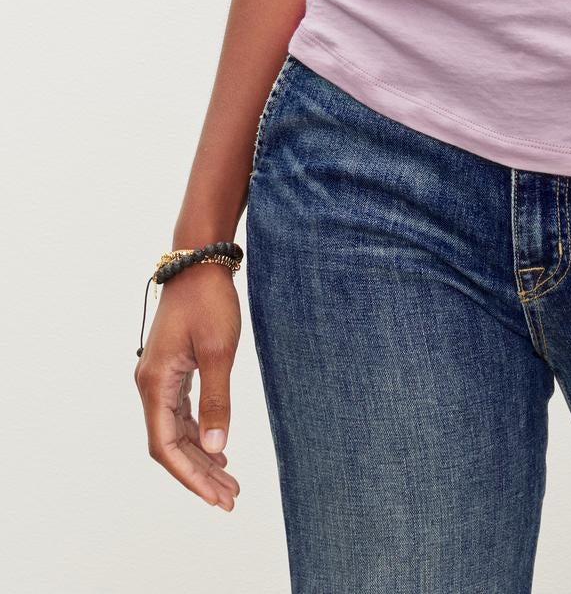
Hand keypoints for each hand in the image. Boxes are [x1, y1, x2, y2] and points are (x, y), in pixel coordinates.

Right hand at [133, 264, 243, 510]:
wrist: (200, 261)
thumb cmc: (209, 301)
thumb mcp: (219, 351)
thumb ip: (217, 401)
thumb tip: (215, 448)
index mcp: (155, 384)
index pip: (166, 447)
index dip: (190, 476)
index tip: (216, 497)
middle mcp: (150, 385)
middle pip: (170, 445)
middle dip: (199, 474)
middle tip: (230, 498)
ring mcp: (159, 378)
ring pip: (175, 432)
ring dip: (200, 458)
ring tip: (228, 482)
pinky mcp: (172, 370)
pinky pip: (180, 414)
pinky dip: (198, 435)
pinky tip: (217, 449)